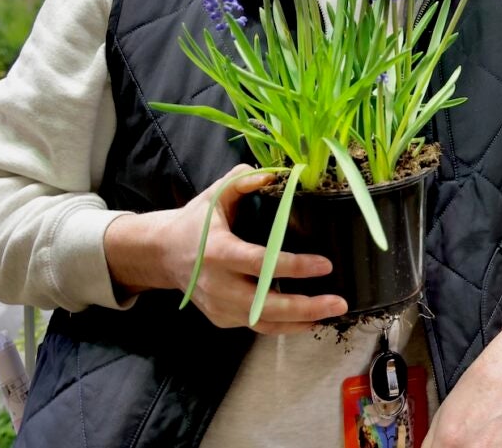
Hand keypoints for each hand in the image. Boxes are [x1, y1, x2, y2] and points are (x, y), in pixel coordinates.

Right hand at [104, 165, 347, 333]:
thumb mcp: (214, 195)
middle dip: (304, 306)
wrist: (163, 254)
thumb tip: (272, 174)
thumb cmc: (196, 222)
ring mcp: (219, 306)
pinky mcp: (221, 319)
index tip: (325, 265)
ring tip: (331, 313)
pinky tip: (309, 320)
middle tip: (338, 302)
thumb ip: (241, 182)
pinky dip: (283, 326)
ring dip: (299, 322)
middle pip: (265, 303)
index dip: (293, 267)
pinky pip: (257, 326)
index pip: (260, 263)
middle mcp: (218, 284)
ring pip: (263, 322)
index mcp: (218, 251)